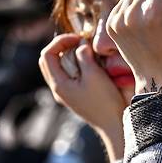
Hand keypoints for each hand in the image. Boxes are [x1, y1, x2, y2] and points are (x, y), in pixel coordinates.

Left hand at [39, 34, 126, 161]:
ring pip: (58, 67)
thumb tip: (80, 45)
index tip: (78, 38)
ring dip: (68, 54)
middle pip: (49, 60)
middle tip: (80, 41)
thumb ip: (84, 56)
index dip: (60, 41)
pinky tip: (89, 62)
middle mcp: (58, 89)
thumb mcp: (94, 74)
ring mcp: (66, 93)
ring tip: (85, 50)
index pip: (47, 55)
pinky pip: (67, 74)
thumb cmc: (105, 101)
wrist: (113, 124)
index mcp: (59, 84)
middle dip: (62, 46)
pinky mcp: (75, 94)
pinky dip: (75, 63)